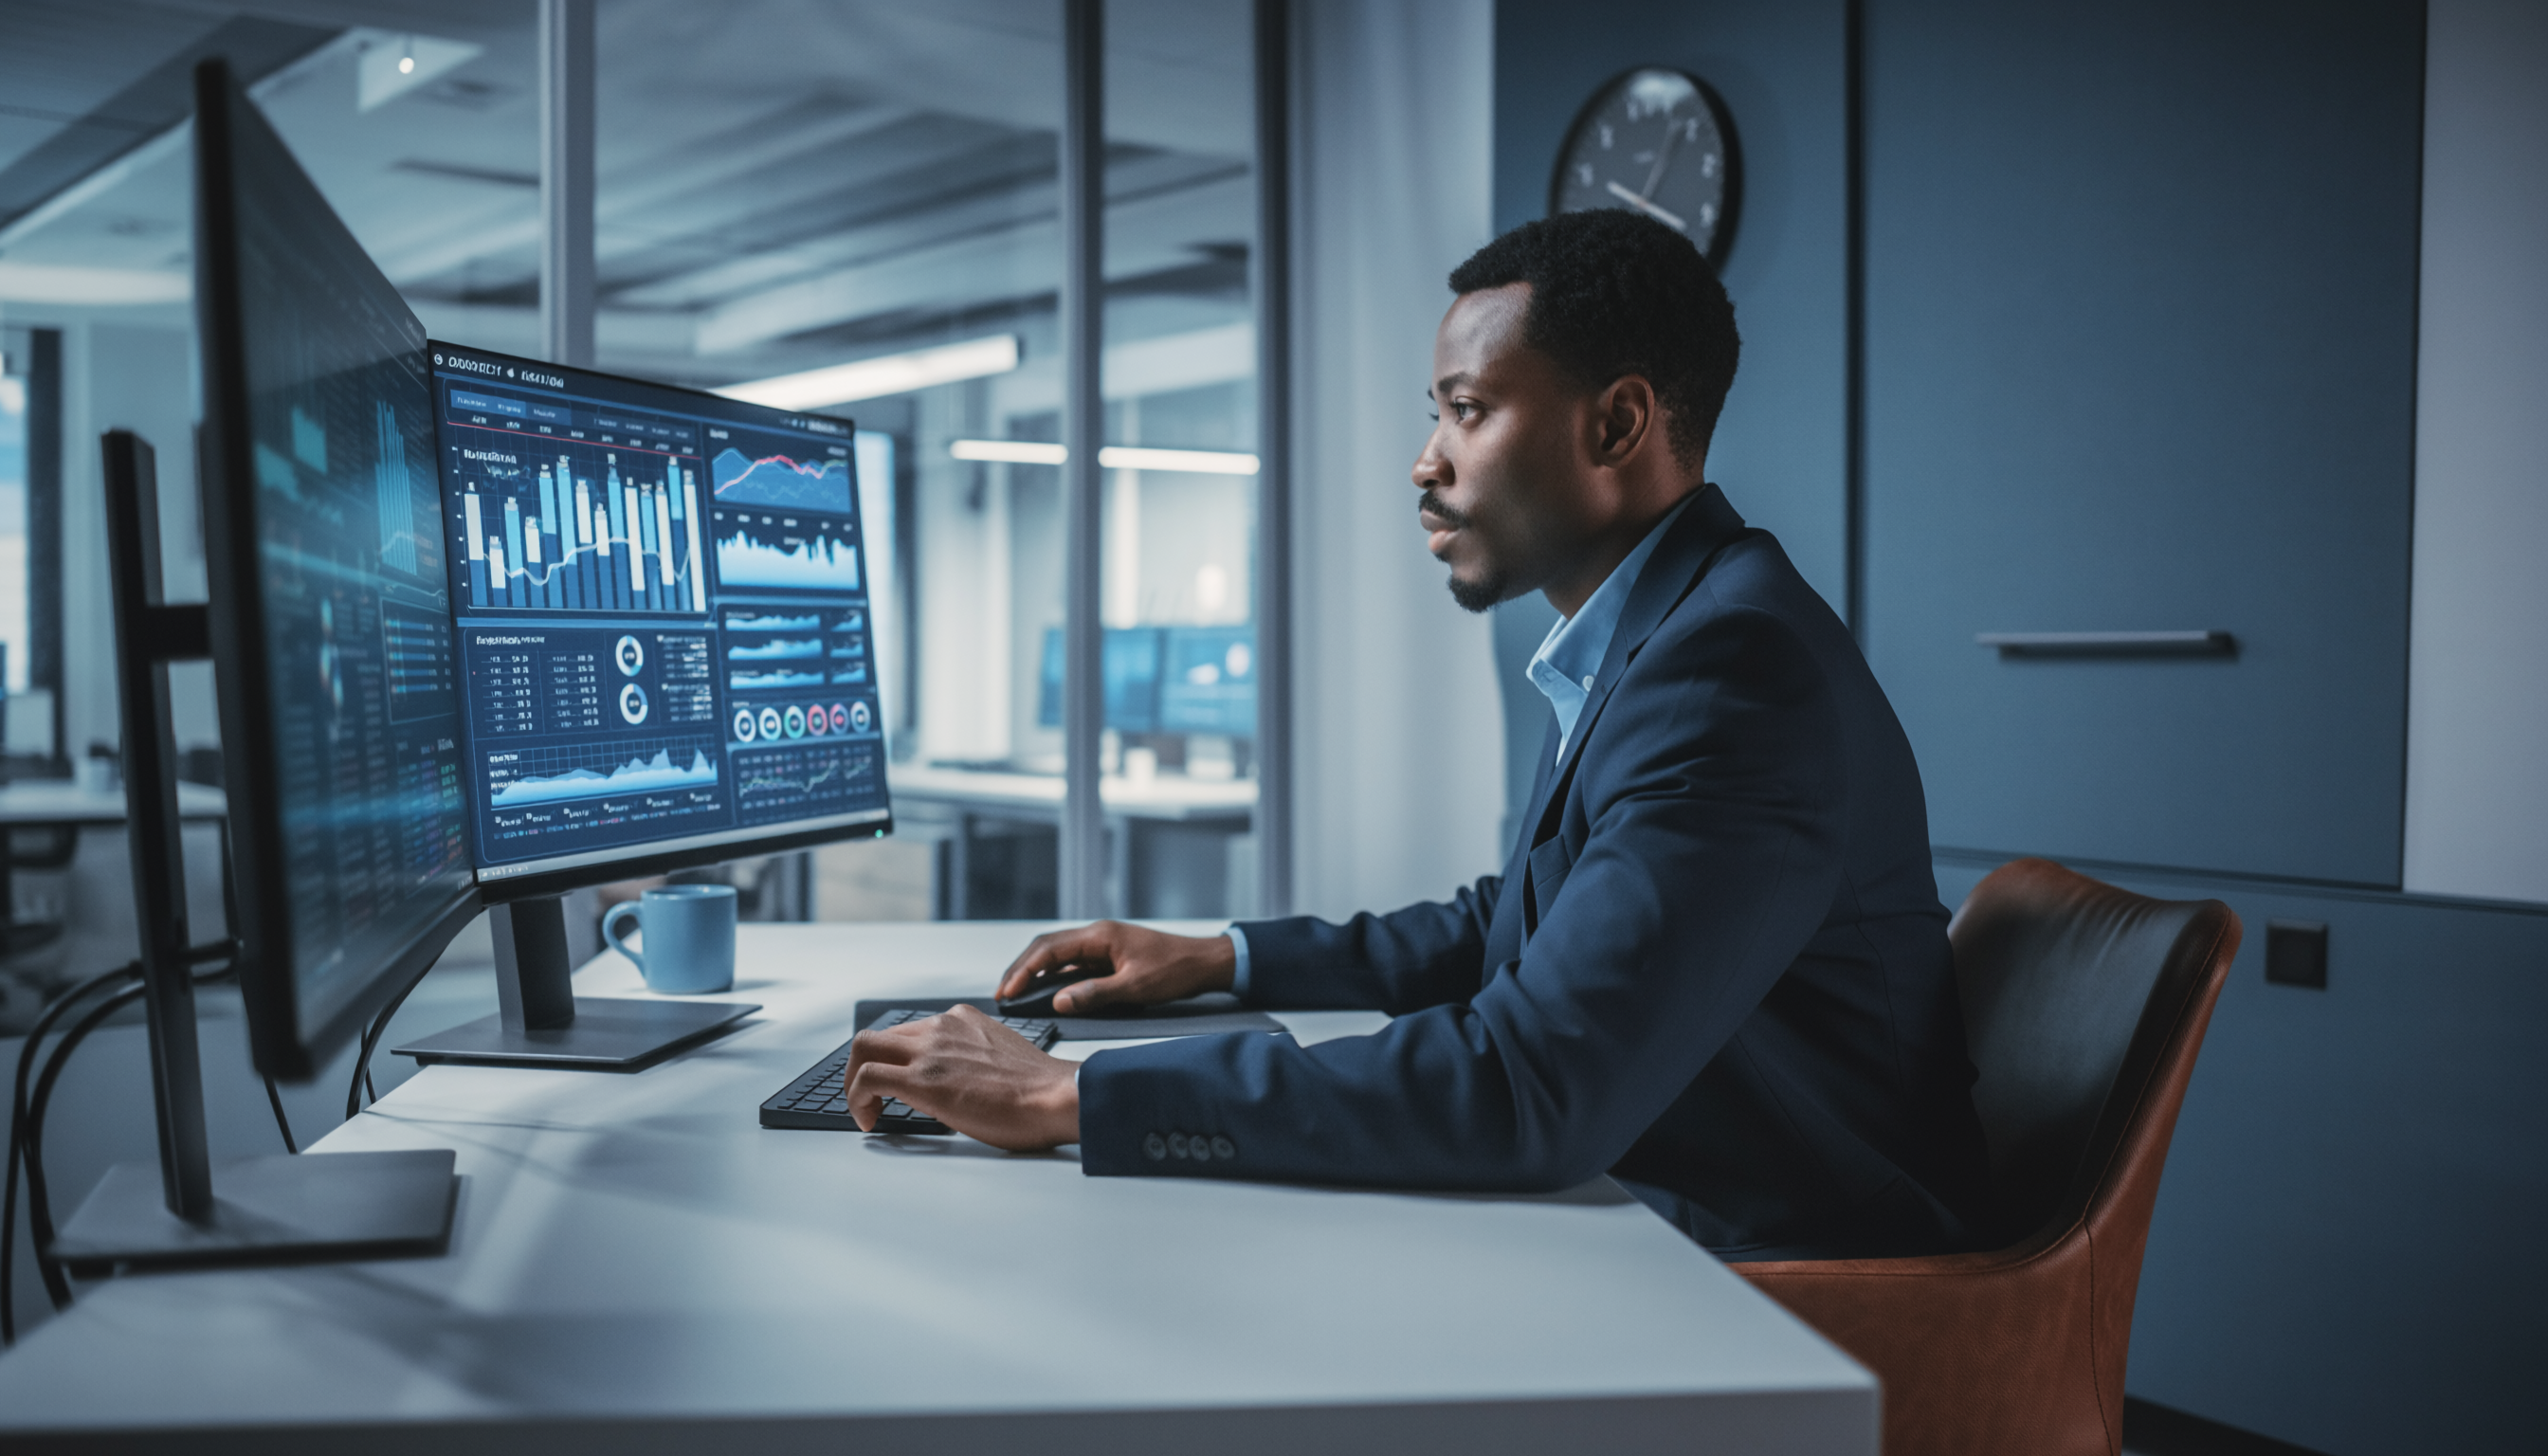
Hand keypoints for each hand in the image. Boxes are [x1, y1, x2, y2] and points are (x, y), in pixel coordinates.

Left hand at [843, 1006, 1078, 1149]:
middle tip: (868, 1097)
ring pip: (863, 1050)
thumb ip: (974, 1056)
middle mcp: (942, 1026)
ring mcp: (930, 1050)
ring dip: (854, 1082)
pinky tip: (869, 1120)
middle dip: (863, 1067)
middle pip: (878, 1036)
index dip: (893, 1060)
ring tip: (865, 1110)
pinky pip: (867, 1079)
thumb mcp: (1001, 1056)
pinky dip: (856, 1099)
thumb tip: (960, 1081)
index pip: (909, 1031)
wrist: (1056, 1096)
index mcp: (962, 1019)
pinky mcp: (922, 1079)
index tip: (893, 1082)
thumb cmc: (1040, 1089)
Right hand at [995, 920, 1237, 1014]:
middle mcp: (1097, 935)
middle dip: (1021, 969)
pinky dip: (1054, 976)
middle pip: (1047, 948)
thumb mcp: (1135, 987)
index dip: (1024, 971)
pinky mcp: (1108, 956)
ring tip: (1016, 992)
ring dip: (1035, 972)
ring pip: (1057, 954)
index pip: (1049, 950)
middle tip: (1003, 993)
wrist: (1204, 962)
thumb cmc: (1176, 969)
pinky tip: (1046, 991)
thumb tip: (1059, 1001)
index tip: (1008, 991)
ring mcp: (1101, 945)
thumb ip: (1095, 993)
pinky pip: (1073, 963)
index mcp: (1100, 936)